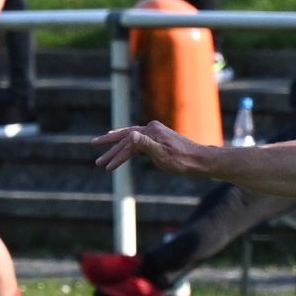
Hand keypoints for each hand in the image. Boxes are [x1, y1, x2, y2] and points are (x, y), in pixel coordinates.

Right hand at [93, 120, 212, 174]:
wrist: (199, 159)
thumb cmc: (182, 160)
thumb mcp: (163, 155)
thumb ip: (146, 145)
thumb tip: (131, 134)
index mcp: (151, 131)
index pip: (128, 144)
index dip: (116, 156)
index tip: (106, 167)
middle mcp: (151, 128)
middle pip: (126, 138)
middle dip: (110, 147)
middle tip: (95, 154)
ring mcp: (155, 131)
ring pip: (130, 136)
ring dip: (116, 141)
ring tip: (101, 142)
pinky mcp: (158, 136)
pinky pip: (138, 137)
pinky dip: (127, 140)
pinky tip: (123, 142)